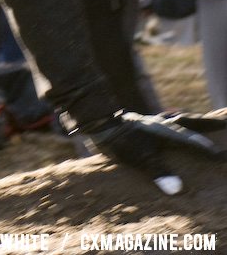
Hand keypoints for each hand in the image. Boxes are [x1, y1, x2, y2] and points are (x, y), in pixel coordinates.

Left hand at [85, 111, 225, 193]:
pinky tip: (168, 122)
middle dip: (206, 124)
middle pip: (188, 123)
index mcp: (164, 133)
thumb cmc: (117, 139)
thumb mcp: (137, 158)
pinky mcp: (137, 122)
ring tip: (201, 122)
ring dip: (190, 121)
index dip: (205, 149)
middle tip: (223, 122)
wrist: (94, 118)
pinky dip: (170, 122)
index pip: (190, 142)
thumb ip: (158, 172)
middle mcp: (159, 125)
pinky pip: (161, 121)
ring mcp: (148, 122)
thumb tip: (178, 189)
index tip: (219, 156)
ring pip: (175, 120)